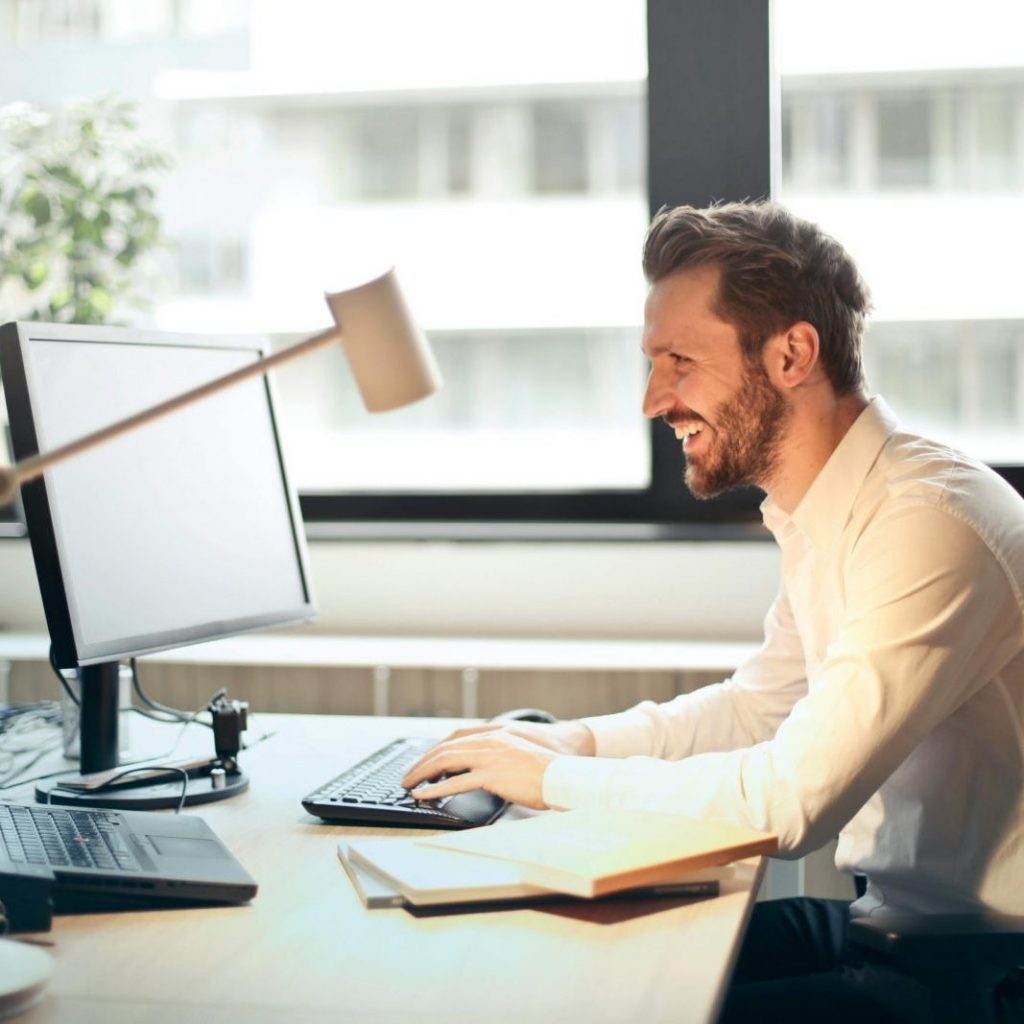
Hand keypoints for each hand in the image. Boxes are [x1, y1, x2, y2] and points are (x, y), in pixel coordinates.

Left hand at [400, 721, 593, 809]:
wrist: (566, 774)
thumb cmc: (549, 769)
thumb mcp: (520, 753)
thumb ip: (499, 755)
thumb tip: (482, 769)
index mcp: (497, 734)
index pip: (457, 736)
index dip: (437, 748)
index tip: (425, 760)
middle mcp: (490, 740)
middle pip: (446, 747)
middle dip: (423, 762)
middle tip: (408, 775)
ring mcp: (490, 756)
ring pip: (446, 761)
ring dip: (423, 773)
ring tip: (409, 785)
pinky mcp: (492, 775)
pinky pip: (456, 782)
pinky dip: (436, 789)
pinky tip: (424, 795)